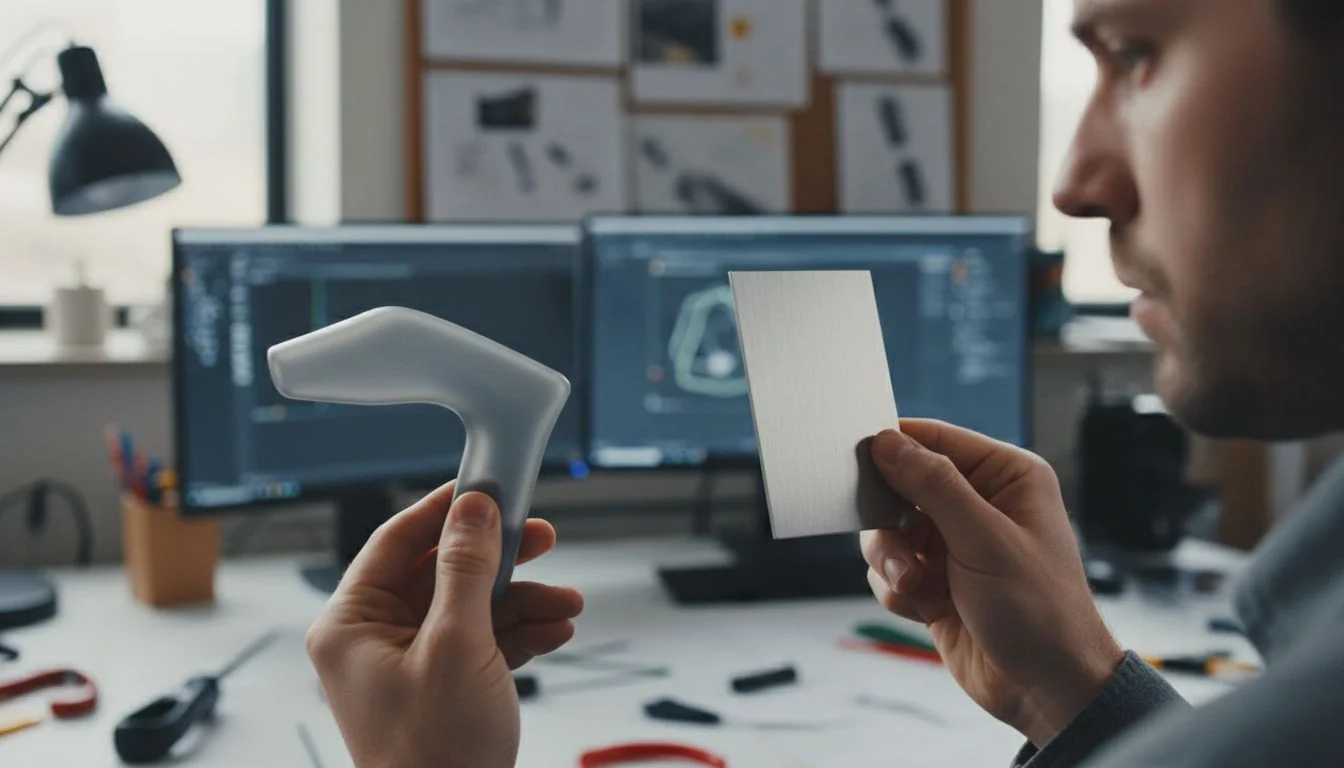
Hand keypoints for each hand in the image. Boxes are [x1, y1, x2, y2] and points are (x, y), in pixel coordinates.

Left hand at [307, 481, 584, 767]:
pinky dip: (518, 635)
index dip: (445, 510)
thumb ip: (468, 569)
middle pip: (441, 571)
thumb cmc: (435, 753)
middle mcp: (374, 640)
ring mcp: (409, 665)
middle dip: (499, 561)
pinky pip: (481, 641)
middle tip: (542, 538)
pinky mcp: (441, 687)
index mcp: (352, 625)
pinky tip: (554, 632)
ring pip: (469, 606)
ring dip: (522, 603)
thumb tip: (474, 509)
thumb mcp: (457, 645)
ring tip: (565, 605)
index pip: (396, 541)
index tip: (488, 485)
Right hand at [861, 421, 1123, 747]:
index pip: (935, 439)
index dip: (895, 448)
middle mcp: (979, 504)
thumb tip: (889, 442)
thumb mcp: (985, 539)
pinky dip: (898, 589)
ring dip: (893, 561)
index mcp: (1006, 477)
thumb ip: (934, 486)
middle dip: (891, 523)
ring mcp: (955, 543)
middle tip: (899, 549)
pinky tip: (927, 608)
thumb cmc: (1040, 612)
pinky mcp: (936, 581)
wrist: (1046, 689)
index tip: (860, 461)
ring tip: (917, 587)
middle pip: (901, 486)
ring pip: (888, 531)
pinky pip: (890, 569)